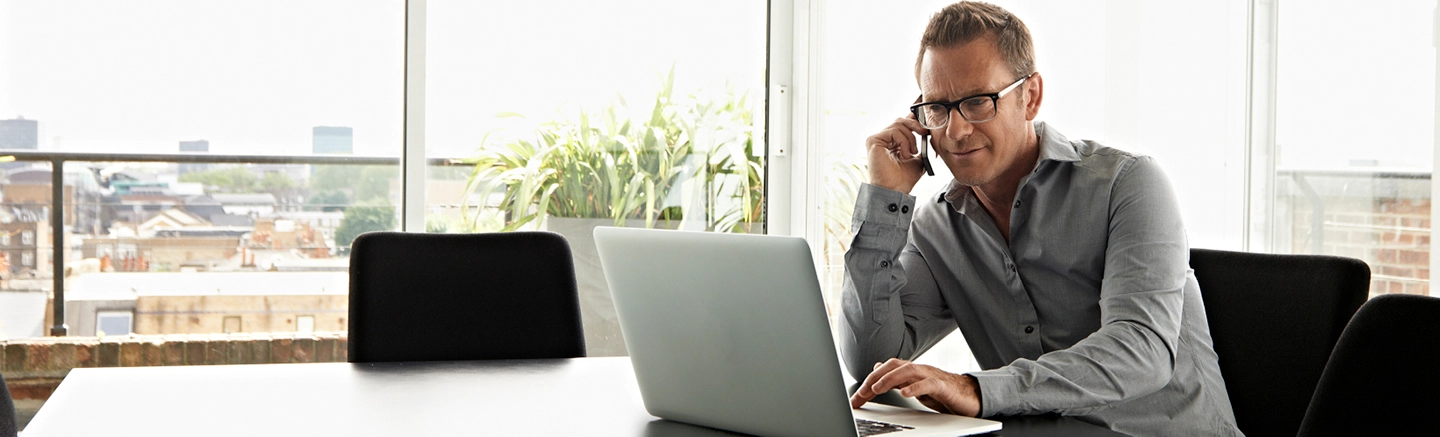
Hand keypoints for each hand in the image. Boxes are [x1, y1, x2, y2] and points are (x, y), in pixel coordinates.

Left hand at [849, 358, 981, 416]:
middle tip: (861, 394)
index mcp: (910, 371)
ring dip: (890, 379)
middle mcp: (918, 370)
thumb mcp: (914, 386)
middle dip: (874, 379)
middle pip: (893, 366)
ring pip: (908, 370)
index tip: (855, 400)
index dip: (868, 383)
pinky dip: (916, 387)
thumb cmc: (942, 392)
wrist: (970, 396)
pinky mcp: (943, 386)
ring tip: (877, 389)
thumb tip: (878, 368)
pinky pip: (928, 383)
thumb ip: (896, 378)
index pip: (884, 371)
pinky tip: (905, 393)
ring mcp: (930, 376)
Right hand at [865, 115, 928, 193]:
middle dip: (915, 125)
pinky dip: (904, 141)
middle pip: (900, 120)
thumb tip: (928, 133)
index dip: (914, 122)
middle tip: (924, 133)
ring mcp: (877, 139)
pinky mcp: (873, 141)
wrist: (895, 190)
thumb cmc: (904, 179)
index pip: (902, 124)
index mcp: (891, 142)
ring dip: (910, 138)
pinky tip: (904, 154)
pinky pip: (894, 131)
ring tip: (911, 153)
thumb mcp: (918, 159)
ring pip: (898, 124)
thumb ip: (921, 146)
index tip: (926, 129)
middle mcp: (883, 139)